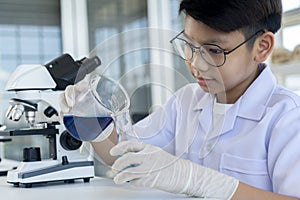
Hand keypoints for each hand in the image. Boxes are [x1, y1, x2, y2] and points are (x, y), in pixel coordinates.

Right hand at [59, 74, 113, 141]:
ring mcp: (70, 103)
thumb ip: (108, 108)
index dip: (81, 85)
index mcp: (87, 91)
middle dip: (69, 95)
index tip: (84, 89)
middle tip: (72, 104)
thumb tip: (117, 112)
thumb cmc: (100, 114)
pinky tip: (65, 117)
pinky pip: (60, 110)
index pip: (82, 84)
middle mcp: (78, 95)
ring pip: (62, 98)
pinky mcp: (66, 112)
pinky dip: (61, 113)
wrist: (96, 126)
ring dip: (63, 103)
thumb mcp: (105, 109)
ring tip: (66, 111)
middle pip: (69, 89)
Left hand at [110, 140, 238, 198]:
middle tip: (114, 167)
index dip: (119, 148)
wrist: (184, 174)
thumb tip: (128, 158)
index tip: (113, 152)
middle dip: (117, 163)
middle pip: (127, 158)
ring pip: (128, 171)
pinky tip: (131, 182)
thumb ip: (143, 154)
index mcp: (149, 148)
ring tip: (118, 178)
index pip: (130, 145)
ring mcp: (148, 168)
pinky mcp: (150, 179)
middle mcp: (148, 156)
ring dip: (120, 176)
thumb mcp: (156, 154)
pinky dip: (131, 182)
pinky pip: (135, 181)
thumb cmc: (171, 165)